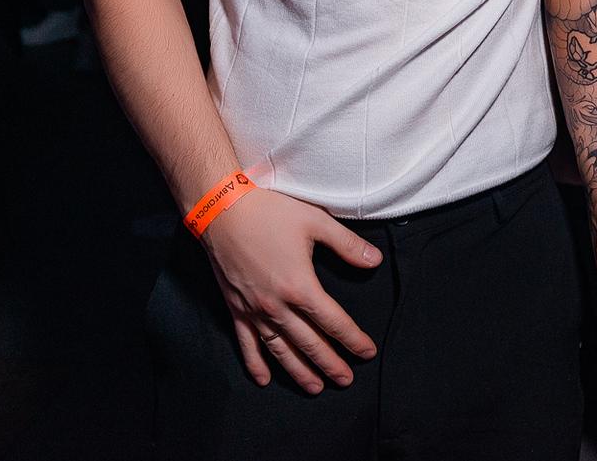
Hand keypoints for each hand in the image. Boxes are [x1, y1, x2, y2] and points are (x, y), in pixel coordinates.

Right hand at [197, 185, 383, 392]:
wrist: (221, 210)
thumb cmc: (270, 212)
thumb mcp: (316, 222)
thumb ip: (347, 245)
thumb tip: (376, 262)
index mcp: (300, 286)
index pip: (333, 321)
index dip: (353, 339)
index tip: (367, 352)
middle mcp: (277, 306)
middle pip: (309, 343)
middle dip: (330, 363)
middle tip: (347, 380)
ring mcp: (254, 310)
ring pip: (280, 350)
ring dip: (299, 371)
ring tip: (316, 387)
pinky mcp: (235, 308)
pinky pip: (246, 343)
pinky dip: (255, 363)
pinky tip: (264, 380)